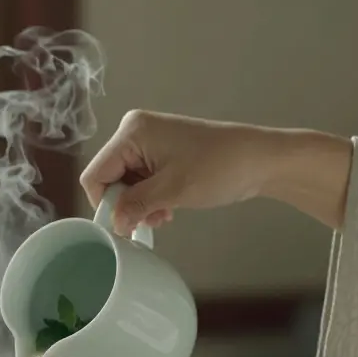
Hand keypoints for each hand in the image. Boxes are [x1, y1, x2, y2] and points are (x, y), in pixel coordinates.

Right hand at [81, 110, 352, 232]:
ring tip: (164, 215)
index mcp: (131, 132)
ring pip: (125, 182)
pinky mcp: (161, 151)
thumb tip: (114, 225)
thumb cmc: (220, 168)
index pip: (95, 175)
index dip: (105, 204)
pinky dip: (150, 197)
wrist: (262, 160)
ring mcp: (148, 140)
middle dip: (126, 204)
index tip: (125, 225)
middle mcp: (134, 131)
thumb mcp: (172, 191)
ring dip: (140, 204)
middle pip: (109, 178)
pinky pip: (141, 179)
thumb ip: (135, 206)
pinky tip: (167, 208)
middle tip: (151, 221)